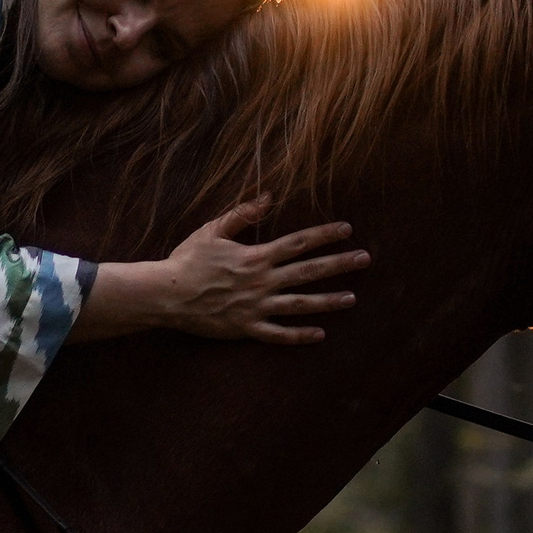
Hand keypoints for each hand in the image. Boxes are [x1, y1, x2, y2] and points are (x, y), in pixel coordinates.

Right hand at [73, 198, 369, 345]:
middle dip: (339, 264)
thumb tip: (268, 196)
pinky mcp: (247, 328)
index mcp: (256, 256)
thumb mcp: (213, 230)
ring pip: (300, 304)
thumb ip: (243, 213)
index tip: (347, 229)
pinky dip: (299, 336)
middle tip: (365, 259)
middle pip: (309, 271)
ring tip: (352, 298)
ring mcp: (257, 307)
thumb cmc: (188, 259)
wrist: (167, 294)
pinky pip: (278, 334)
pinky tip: (320, 334)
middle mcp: (262, 281)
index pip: (298, 242)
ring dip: (328, 301)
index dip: (324, 235)